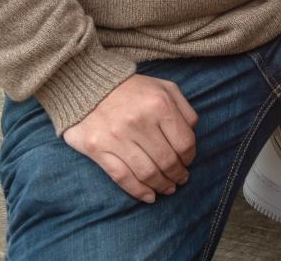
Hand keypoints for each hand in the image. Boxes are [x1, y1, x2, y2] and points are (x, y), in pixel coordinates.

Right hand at [62, 74, 198, 202]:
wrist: (88, 85)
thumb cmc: (133, 88)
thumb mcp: (164, 88)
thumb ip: (184, 109)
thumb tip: (192, 133)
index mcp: (160, 105)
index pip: (184, 142)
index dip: (190, 157)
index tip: (188, 162)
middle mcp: (140, 122)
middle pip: (167, 160)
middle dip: (177, 175)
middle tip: (180, 180)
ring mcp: (117, 137)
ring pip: (147, 172)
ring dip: (161, 186)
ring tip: (168, 189)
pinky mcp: (98, 149)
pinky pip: (122, 177)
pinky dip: (138, 191)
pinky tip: (148, 196)